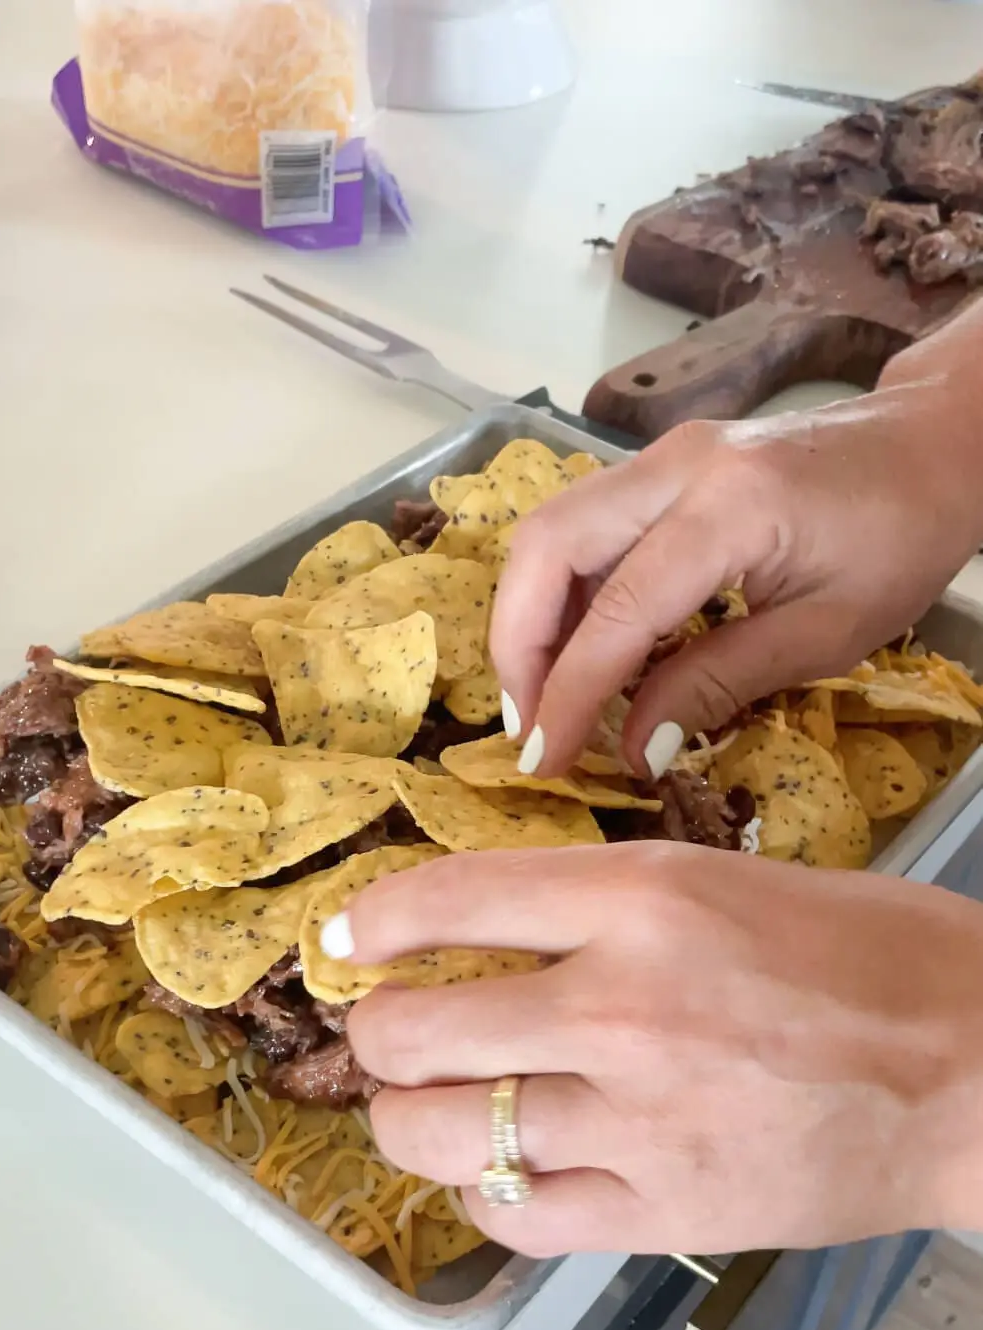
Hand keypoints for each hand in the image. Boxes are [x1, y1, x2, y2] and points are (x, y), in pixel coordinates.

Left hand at [343, 845, 982, 1254]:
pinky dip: (482, 1195)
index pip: (449, 901)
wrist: (981, 1072)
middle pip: (414, 1031)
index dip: (373, 921)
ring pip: (440, 1135)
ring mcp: (636, 1123)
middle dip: (377, 1032)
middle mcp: (621, 1007)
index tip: (348, 937)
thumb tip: (482, 931)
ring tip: (422, 1104)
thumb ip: (601, 906)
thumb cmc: (874, 959)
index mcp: (643, 899)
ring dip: (405, 1119)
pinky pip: (514, 1218)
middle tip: (390, 1031)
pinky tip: (500, 1170)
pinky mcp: (662, 1217)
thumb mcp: (727, 879)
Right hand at [493, 381, 982, 779]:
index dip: (571, 693)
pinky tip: (584, 651)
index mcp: (731, 509)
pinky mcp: (660, 465)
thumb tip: (634, 748)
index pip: (618, 610)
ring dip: (532, 619)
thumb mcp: (824, 634)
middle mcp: (678, 466)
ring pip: (551, 531)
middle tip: (529, 725)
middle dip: (519, 646)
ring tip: (547, 697)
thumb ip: (718, 684)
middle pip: (547, 546)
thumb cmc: (899, 540)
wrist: (933, 447)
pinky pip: (583, 527)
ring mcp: (663, 456)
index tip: (547, 760)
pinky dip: (564, 594)